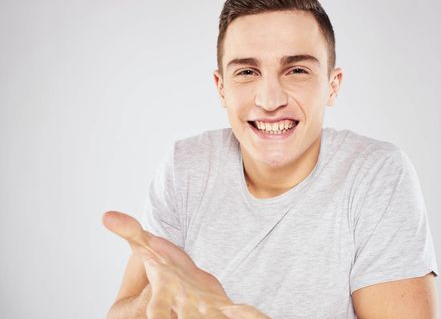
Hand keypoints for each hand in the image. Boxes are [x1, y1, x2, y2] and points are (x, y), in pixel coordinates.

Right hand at [102, 211, 231, 318]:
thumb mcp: (146, 246)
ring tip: (227, 317)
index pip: (158, 303)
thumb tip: (106, 215)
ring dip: (220, 318)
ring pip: (212, 317)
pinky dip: (252, 317)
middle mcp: (183, 305)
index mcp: (165, 289)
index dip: (158, 312)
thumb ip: (131, 232)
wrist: (186, 288)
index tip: (155, 317)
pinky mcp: (223, 306)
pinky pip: (240, 313)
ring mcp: (204, 308)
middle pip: (184, 315)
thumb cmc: (164, 268)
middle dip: (184, 318)